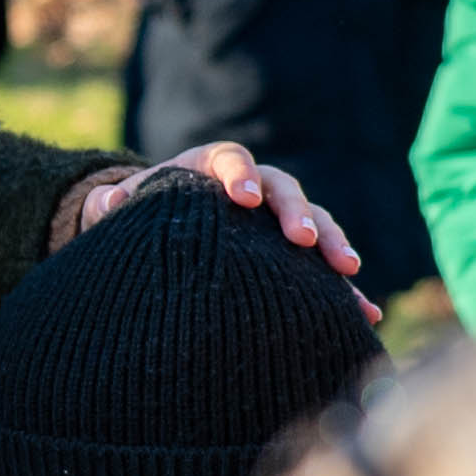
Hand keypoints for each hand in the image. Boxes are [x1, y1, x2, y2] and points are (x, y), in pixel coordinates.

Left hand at [83, 142, 371, 287]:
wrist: (164, 232)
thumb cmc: (142, 216)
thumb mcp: (120, 210)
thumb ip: (113, 206)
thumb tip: (109, 202)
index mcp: (211, 166)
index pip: (229, 160)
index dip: (238, 175)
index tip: (241, 198)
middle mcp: (254, 187)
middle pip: (283, 189)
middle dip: (295, 212)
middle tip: (301, 238)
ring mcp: (278, 221)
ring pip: (314, 223)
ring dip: (332, 244)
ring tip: (348, 271)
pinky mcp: (293, 258)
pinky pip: (323, 272)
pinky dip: (345, 292)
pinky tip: (366, 315)